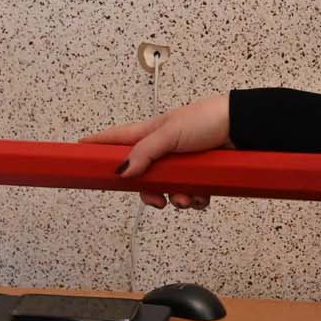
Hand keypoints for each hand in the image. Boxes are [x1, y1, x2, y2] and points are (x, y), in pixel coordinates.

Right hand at [81, 94, 231, 207]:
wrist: (242, 129)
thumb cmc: (206, 119)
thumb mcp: (169, 133)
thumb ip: (144, 153)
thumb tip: (124, 171)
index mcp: (149, 134)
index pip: (115, 139)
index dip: (96, 146)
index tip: (77, 153)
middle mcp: (162, 149)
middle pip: (141, 177)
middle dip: (149, 192)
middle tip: (157, 200)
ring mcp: (181, 163)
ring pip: (166, 190)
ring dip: (177, 199)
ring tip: (189, 197)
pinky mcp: (199, 175)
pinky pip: (189, 194)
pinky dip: (194, 199)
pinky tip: (202, 195)